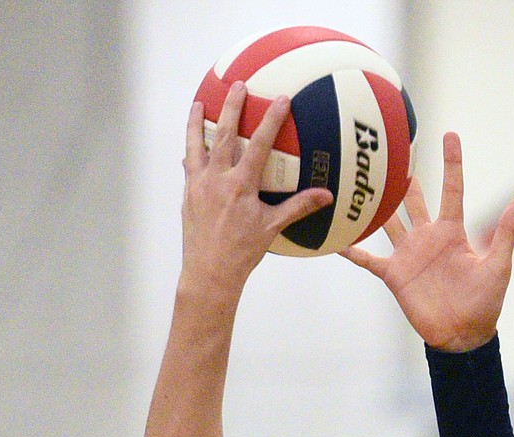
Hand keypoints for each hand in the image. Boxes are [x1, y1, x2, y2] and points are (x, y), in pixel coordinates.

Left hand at [178, 85, 332, 309]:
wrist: (210, 273)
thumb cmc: (243, 253)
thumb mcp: (272, 228)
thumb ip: (298, 207)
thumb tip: (326, 196)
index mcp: (241, 185)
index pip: (260, 144)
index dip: (271, 119)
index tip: (280, 99)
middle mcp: (217, 179)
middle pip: (225, 134)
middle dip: (232, 107)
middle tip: (238, 86)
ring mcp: (198, 185)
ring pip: (196, 145)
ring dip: (197, 122)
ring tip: (199, 104)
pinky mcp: (188, 195)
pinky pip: (189, 167)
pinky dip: (191, 154)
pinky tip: (191, 148)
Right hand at [342, 132, 513, 351]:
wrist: (462, 336)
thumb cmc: (484, 303)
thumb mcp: (498, 265)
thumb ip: (505, 233)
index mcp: (452, 232)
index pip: (452, 189)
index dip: (452, 162)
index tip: (450, 135)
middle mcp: (428, 237)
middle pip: (413, 199)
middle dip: (404, 177)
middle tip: (392, 149)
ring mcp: (409, 255)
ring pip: (388, 221)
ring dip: (375, 204)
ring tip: (358, 179)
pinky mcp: (394, 275)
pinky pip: (369, 259)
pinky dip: (352, 249)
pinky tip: (335, 238)